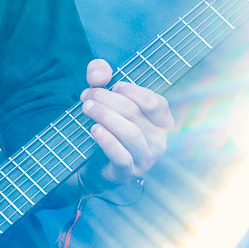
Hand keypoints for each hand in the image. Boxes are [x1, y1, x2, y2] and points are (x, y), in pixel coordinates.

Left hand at [79, 58, 173, 184]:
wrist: (93, 165)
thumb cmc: (107, 126)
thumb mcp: (104, 96)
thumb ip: (100, 75)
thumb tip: (99, 73)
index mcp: (162, 122)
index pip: (155, 102)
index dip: (133, 91)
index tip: (112, 85)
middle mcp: (159, 141)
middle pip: (135, 114)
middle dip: (107, 99)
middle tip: (86, 96)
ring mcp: (146, 159)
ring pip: (130, 133)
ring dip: (106, 116)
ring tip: (87, 108)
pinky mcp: (129, 173)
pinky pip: (122, 157)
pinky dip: (108, 141)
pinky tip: (95, 130)